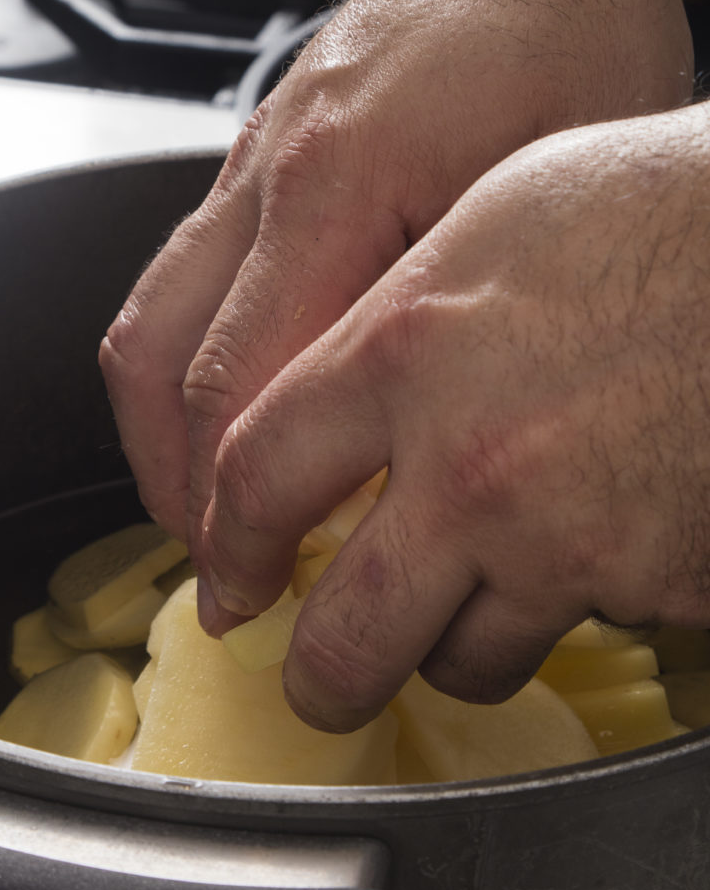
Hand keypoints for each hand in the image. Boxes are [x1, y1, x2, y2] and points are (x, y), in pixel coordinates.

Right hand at [100, 0, 692, 557]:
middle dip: (177, 486)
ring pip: (149, 315)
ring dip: (161, 429)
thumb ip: (486, 312)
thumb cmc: (572, 25)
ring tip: (205, 511)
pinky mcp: (264, 151)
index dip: (232, 506)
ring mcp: (255, 157)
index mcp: (341, 181)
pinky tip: (235, 407)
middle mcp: (273, 171)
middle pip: (163, 360)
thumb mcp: (568, 182)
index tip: (248, 586)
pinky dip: (186, 362)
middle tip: (221, 575)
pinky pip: (184, 273)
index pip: (241, 383)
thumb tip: (456, 450)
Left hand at [198, 107, 709, 729]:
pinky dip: (579, 603)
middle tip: (318, 681)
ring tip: (469, 600)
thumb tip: (328, 380)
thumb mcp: (491, 214)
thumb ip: (390, 312)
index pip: (253, 480)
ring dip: (453, 642)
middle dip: (318, 677)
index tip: (229, 570)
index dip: (225, 543)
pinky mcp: (660, 588)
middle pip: (344, 635)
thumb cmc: (665, 208)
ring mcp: (569, 541)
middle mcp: (474, 466)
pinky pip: (587, 629)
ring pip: (464, 657)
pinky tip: (600, 537)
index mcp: (407, 353)